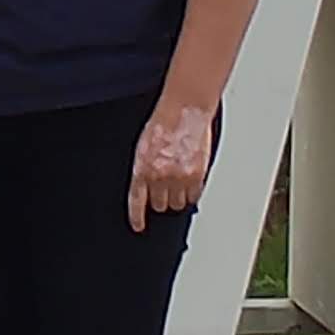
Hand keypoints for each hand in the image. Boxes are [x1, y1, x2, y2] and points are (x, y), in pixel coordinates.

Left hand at [127, 98, 212, 231]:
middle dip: (161, 200)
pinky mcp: (197, 175)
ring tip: (178, 183)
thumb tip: (146, 186)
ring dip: (177, 197)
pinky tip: (190, 182)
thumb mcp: (144, 145)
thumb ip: (144, 168)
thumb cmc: (163, 121)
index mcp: (142, 167)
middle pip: (160, 205)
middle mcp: (159, 175)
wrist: (184, 108)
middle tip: (165, 190)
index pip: (137, 201)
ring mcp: (179, 177)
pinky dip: (192, 192)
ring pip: (178, 204)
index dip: (137, 217)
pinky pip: (194, 196)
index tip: (139, 226)